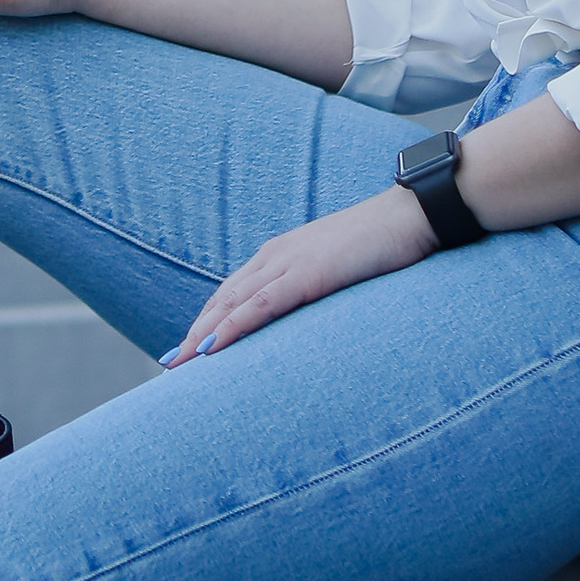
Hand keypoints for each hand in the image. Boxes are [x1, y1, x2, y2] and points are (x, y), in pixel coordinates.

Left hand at [159, 187, 432, 365]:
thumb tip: (307, 319)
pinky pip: (260, 306)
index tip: (187, 349)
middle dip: (194, 333)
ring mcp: (289, 263)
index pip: (232, 293)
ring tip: (178, 363)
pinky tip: (212, 347)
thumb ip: (315, 288)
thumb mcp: (338, 270)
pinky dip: (232, 327)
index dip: (207, 321)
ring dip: (202, 335)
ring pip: (232, 304)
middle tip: (169, 364)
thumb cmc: (381, 245)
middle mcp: (275, 257)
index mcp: (280, 255)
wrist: (410, 216)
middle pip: (222, 300)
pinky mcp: (307, 274)